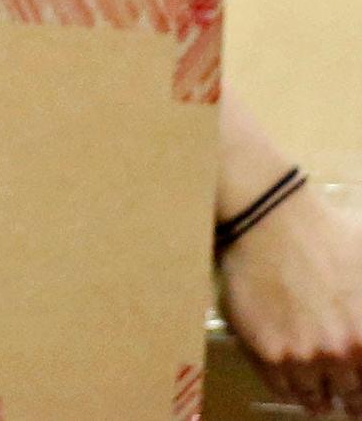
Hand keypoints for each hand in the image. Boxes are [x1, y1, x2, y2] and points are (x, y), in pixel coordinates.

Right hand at [225, 179, 361, 414]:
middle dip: (349, 398)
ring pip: (314, 398)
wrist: (270, 217)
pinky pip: (279, 388)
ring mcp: (299, 355)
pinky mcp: (264, 350)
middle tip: (345, 397)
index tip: (361, 391)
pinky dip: (289, 391)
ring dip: (319, 399)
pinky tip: (293, 388)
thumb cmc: (327, 236)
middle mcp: (337, 354)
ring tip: (320, 399)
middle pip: (350, 397)